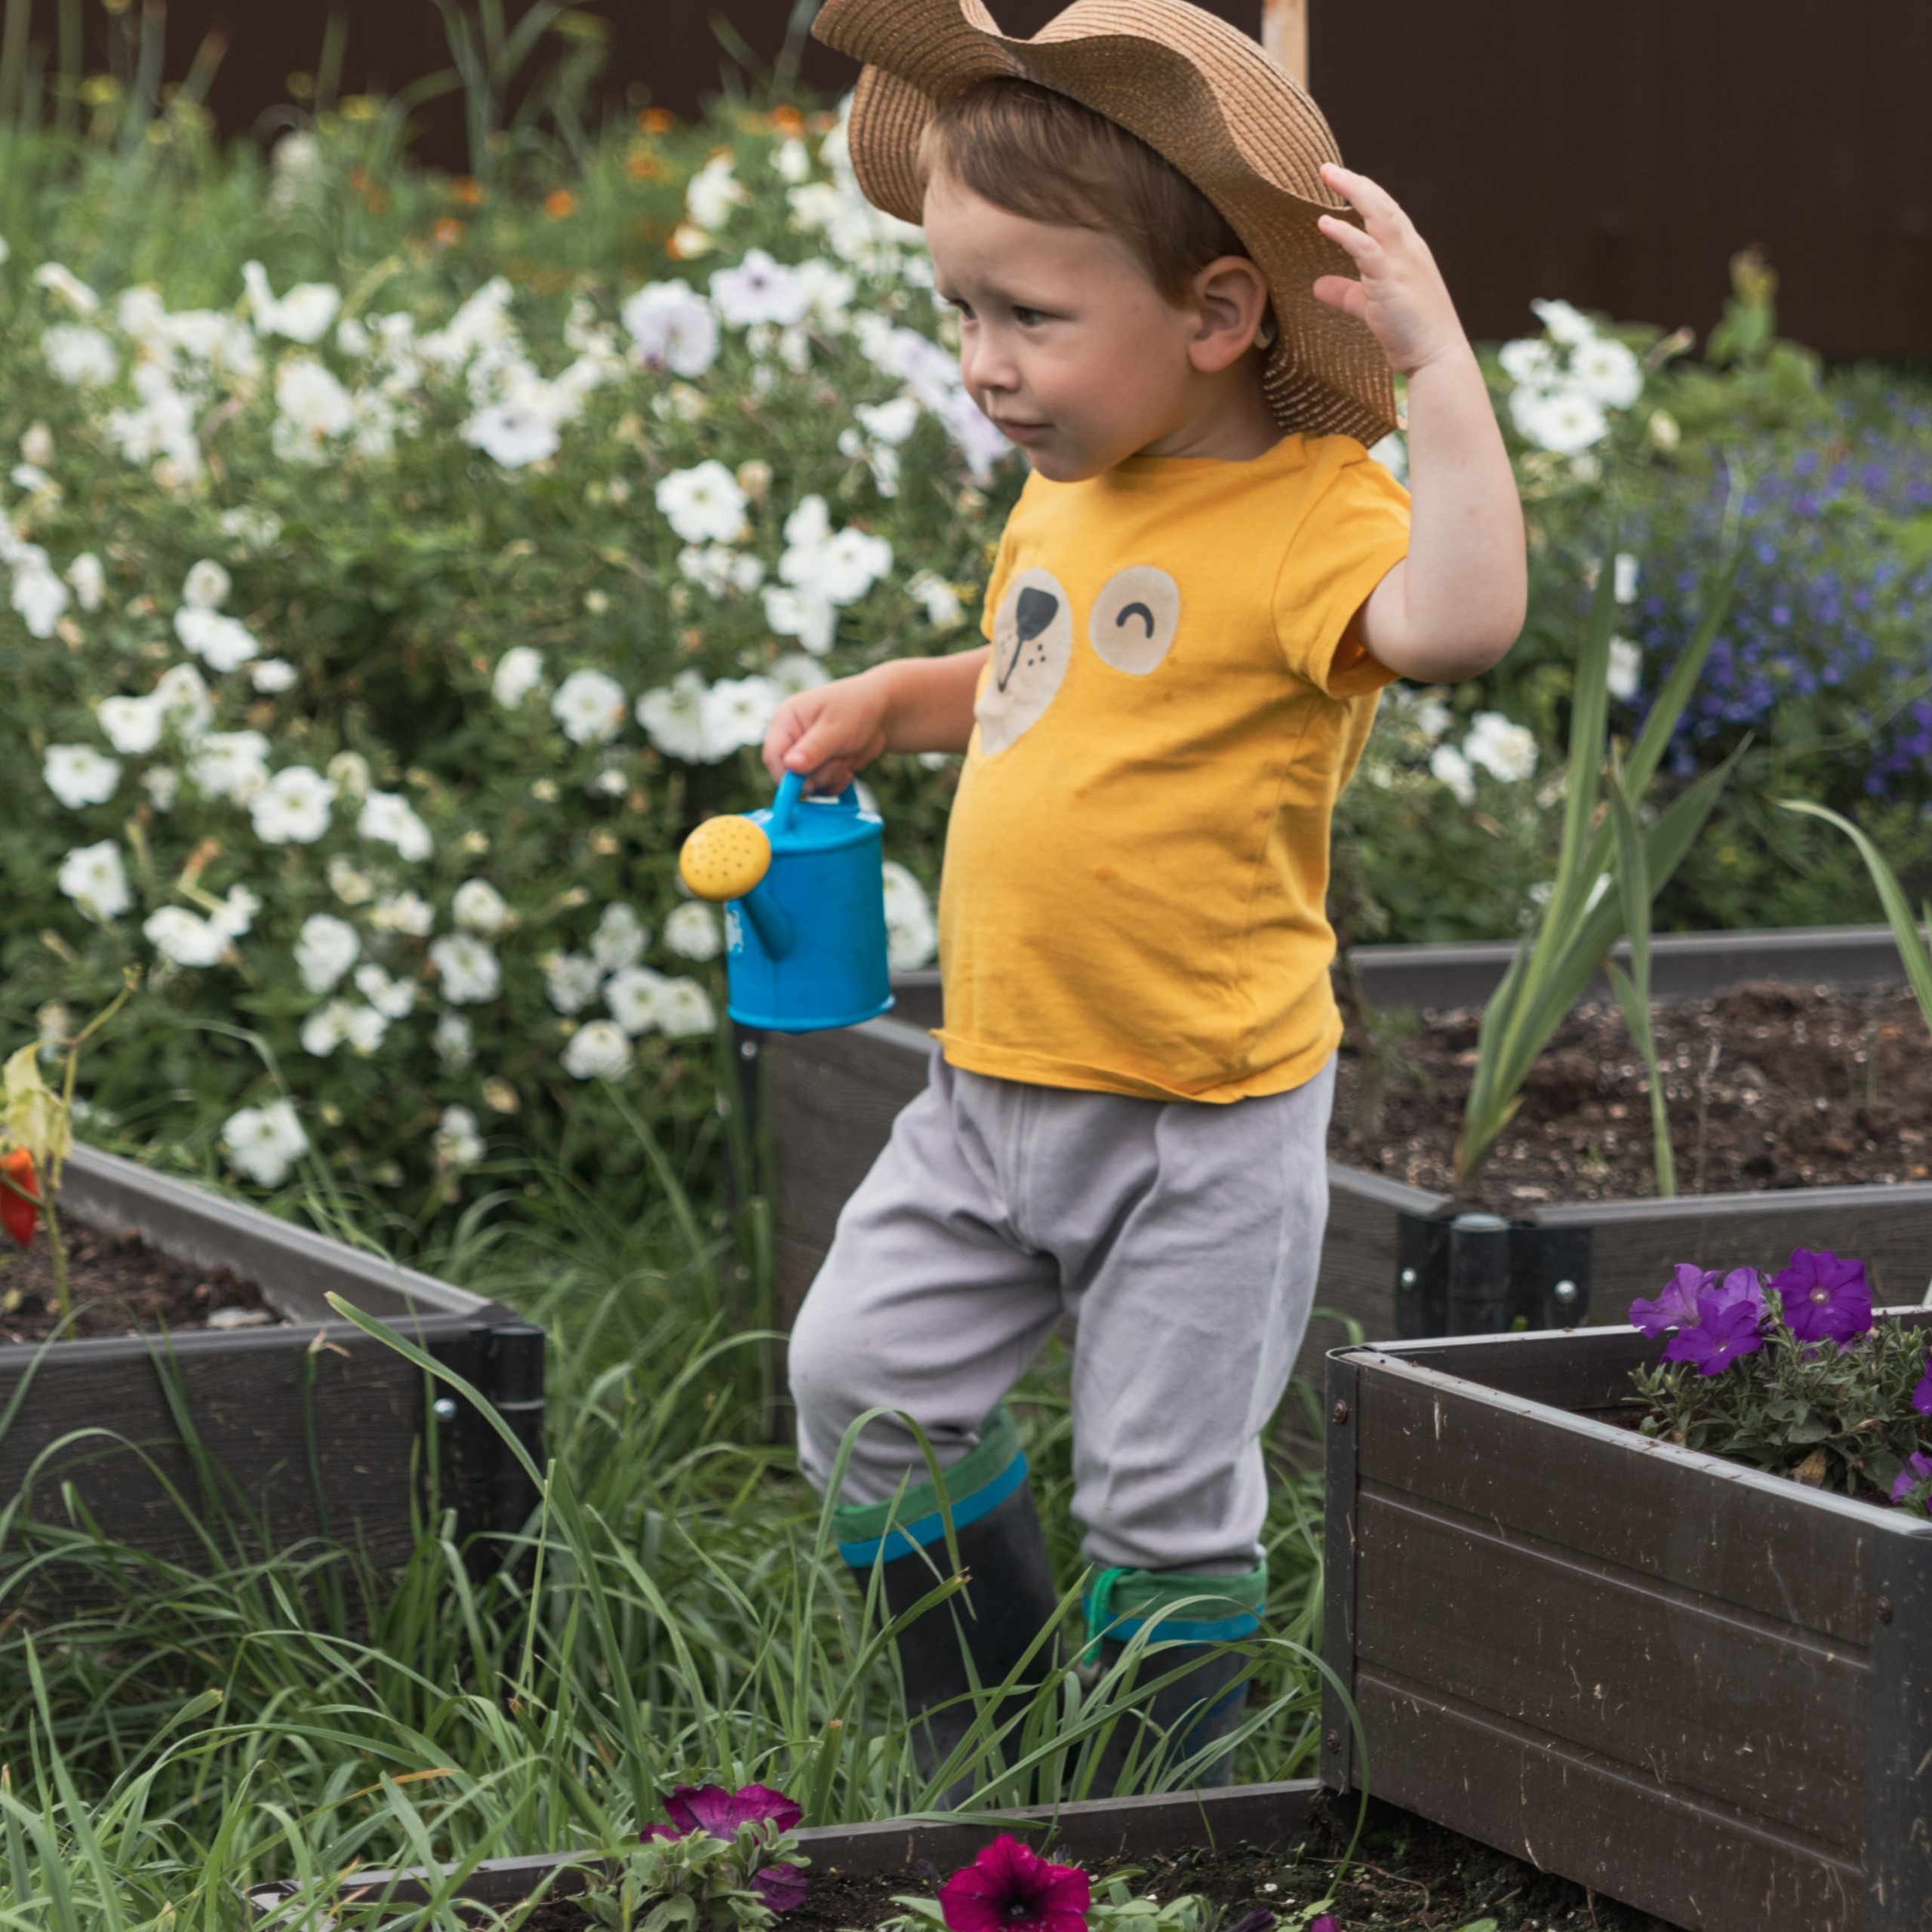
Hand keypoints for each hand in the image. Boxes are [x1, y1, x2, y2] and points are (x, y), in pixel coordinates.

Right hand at [762, 669, 890, 793]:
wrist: (882, 713)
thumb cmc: (858, 708)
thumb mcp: (836, 728)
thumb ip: (814, 748)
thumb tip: (790, 766)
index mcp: (786, 721)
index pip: (773, 756)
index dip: (786, 775)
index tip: (808, 784)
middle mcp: (791, 740)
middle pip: (788, 775)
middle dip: (815, 776)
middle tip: (838, 763)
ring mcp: (805, 756)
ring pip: (806, 785)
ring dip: (828, 780)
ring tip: (845, 761)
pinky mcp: (819, 769)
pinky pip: (820, 789)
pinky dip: (835, 785)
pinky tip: (848, 770)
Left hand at [1311, 163, 1466, 378]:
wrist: (1437, 358)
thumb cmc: (1410, 334)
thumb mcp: (1372, 308)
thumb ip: (1346, 294)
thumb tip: (1318, 286)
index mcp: (1409, 252)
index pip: (1386, 212)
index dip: (1364, 193)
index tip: (1341, 179)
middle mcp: (1409, 250)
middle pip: (1382, 204)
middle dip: (1355, 183)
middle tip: (1326, 168)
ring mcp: (1403, 263)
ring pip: (1379, 215)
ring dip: (1353, 192)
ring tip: (1327, 176)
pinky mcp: (1392, 281)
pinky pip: (1366, 249)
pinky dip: (1345, 233)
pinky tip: (1325, 222)